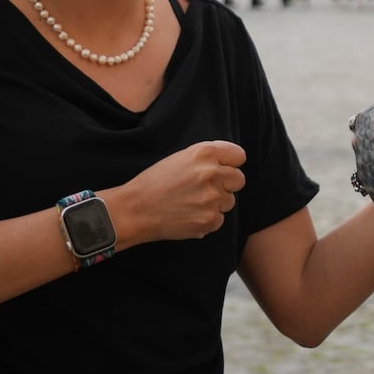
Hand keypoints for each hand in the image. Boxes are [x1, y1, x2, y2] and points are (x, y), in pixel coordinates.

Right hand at [115, 140, 245, 243]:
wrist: (134, 210)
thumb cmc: (155, 182)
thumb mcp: (181, 158)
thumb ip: (208, 157)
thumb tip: (233, 162)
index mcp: (204, 152)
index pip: (239, 156)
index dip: (230, 164)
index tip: (221, 169)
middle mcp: (211, 173)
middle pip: (239, 179)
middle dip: (225, 184)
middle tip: (204, 189)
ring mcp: (212, 198)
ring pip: (229, 201)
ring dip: (215, 203)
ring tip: (191, 203)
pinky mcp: (209, 220)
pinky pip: (219, 220)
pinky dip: (207, 220)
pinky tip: (188, 215)